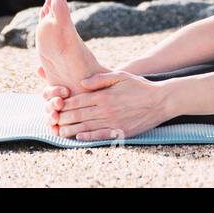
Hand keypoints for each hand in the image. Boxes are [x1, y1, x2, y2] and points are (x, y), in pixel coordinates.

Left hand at [45, 70, 169, 141]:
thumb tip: (82, 83)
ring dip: (70, 129)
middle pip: (78, 115)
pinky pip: (100, 136)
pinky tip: (78, 136)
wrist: (161, 100)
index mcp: (104, 95)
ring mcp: (113, 122)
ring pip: (85, 127)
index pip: (78, 100)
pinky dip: (88, 136)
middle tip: (52, 119)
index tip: (55, 105)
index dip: (64, 104)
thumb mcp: (121, 76)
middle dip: (63, 117)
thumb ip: (100, 78)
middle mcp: (106, 109)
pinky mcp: (120, 131)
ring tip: (59, 130)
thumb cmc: (140, 86)